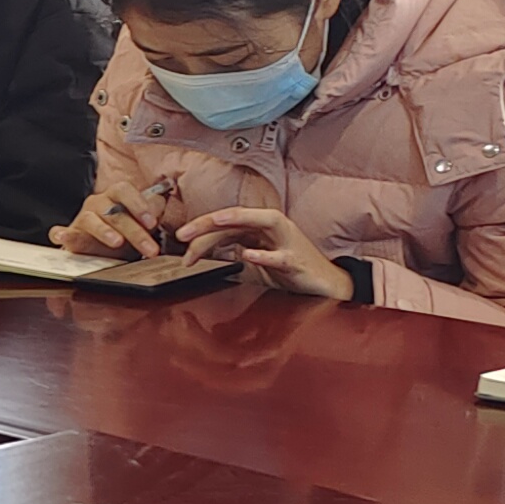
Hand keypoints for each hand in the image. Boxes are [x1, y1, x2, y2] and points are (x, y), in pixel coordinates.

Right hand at [57, 188, 170, 257]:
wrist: (99, 249)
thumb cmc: (122, 231)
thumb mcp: (140, 222)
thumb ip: (151, 213)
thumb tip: (160, 204)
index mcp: (115, 196)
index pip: (124, 191)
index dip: (138, 205)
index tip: (152, 223)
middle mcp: (97, 204)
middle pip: (113, 212)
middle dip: (134, 231)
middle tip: (149, 248)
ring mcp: (81, 219)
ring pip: (90, 220)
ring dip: (104, 231)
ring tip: (117, 242)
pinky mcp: (69, 235)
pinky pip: (61, 232)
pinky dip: (62, 234)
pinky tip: (64, 237)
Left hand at [177, 203, 353, 301]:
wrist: (324, 284)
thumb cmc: (288, 269)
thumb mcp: (252, 259)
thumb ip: (229, 253)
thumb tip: (199, 254)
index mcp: (259, 228)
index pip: (226, 223)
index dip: (202, 229)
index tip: (180, 239)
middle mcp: (273, 228)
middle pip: (238, 219)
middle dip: (209, 224)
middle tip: (183, 235)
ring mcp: (287, 242)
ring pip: (264, 222)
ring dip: (239, 220)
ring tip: (217, 221)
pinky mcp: (297, 260)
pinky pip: (281, 256)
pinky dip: (265, 255)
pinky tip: (248, 255)